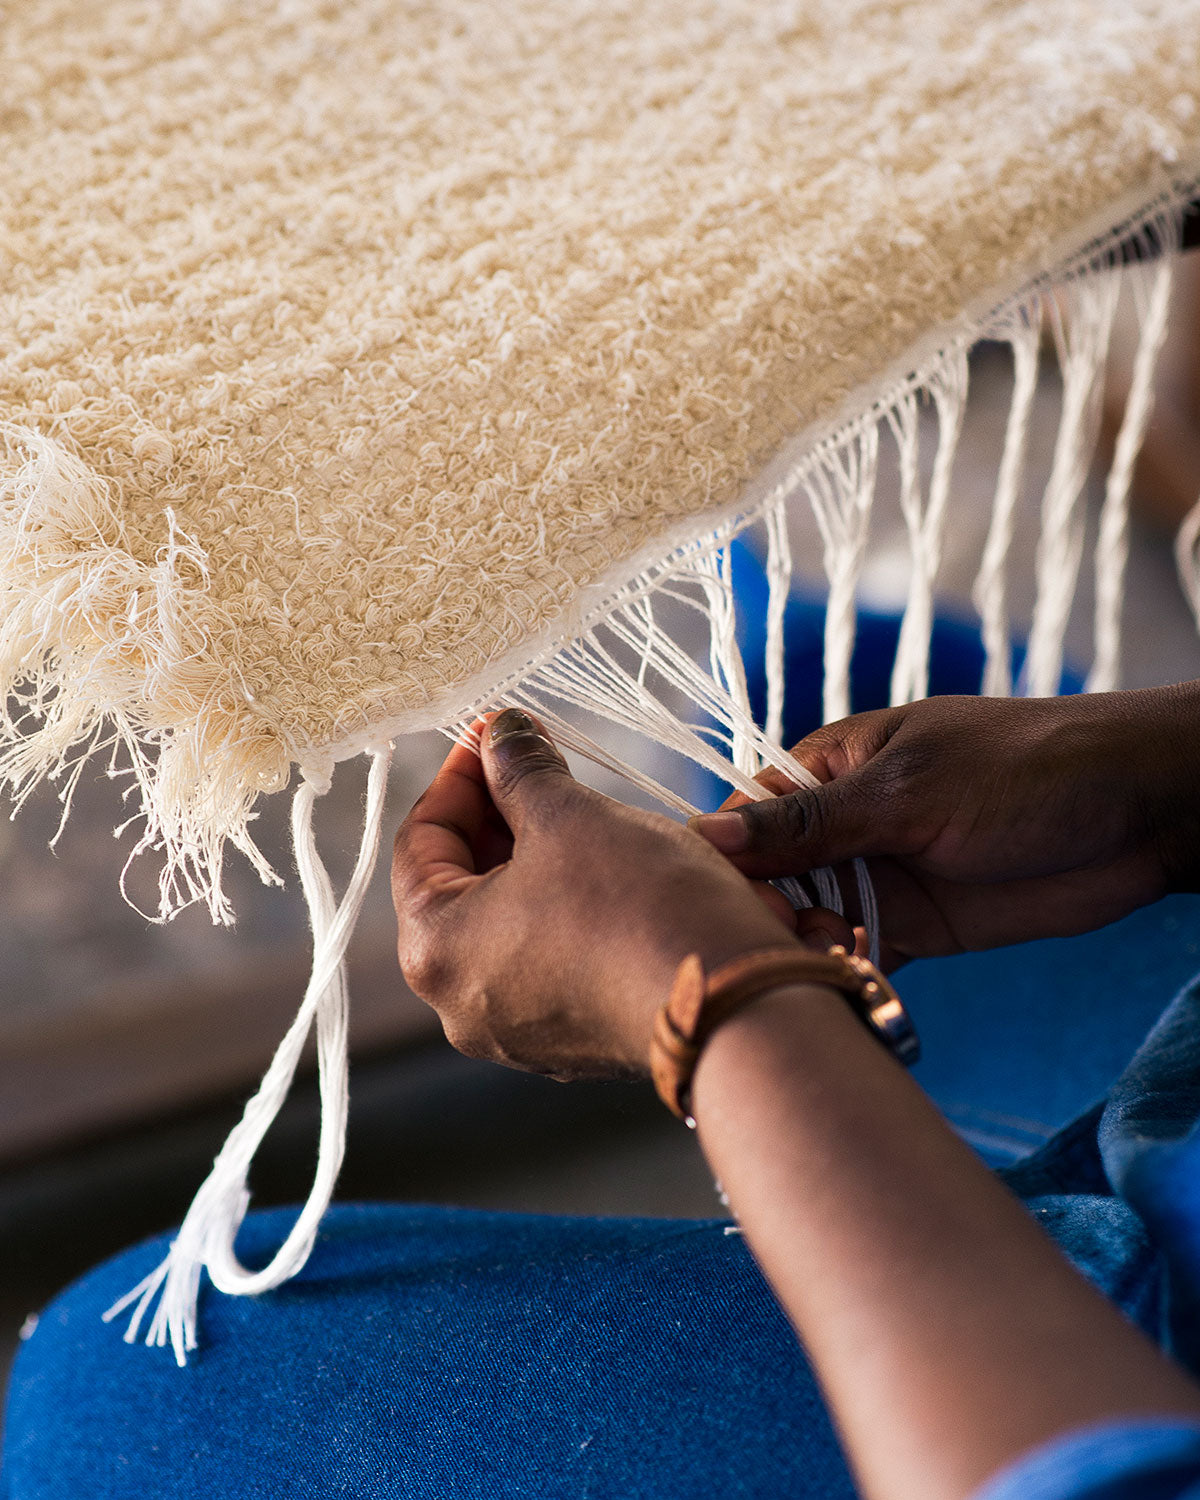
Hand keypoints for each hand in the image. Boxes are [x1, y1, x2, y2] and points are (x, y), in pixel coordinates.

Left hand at [391, 709, 845, 1078]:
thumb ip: (520, 770)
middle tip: (540, 761)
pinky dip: (572, 908)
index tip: (496, 733)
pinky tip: (614, 869)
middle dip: (502, 815)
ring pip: (513, 922)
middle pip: (462, 884)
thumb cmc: (638, 908)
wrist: (736, 1008)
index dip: (459, 775)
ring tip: (583, 810)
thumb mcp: (571, 815)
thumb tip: (500, 735)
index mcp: (435, 950)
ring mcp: (522, 1032)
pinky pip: (556, 958)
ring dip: (540, 858)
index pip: (419, 841)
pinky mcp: (578, 1041)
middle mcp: (463, 1005)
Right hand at [690, 687, 1199, 966]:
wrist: (1140, 814)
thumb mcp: (905, 791)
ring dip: (803, 957)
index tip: (716, 916)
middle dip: (762, 923)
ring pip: (805, 928)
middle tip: (788, 953)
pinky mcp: (913, 929)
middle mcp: (841, 826)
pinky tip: (843, 997)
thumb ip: (807, 823)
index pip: (743, 823)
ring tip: (829, 971)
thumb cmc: (1025, 769)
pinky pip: (855, 958)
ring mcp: (876, 878)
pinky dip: (843, 981)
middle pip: (765, 884)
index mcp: (827, 770)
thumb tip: (700, 834)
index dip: (721, 871)